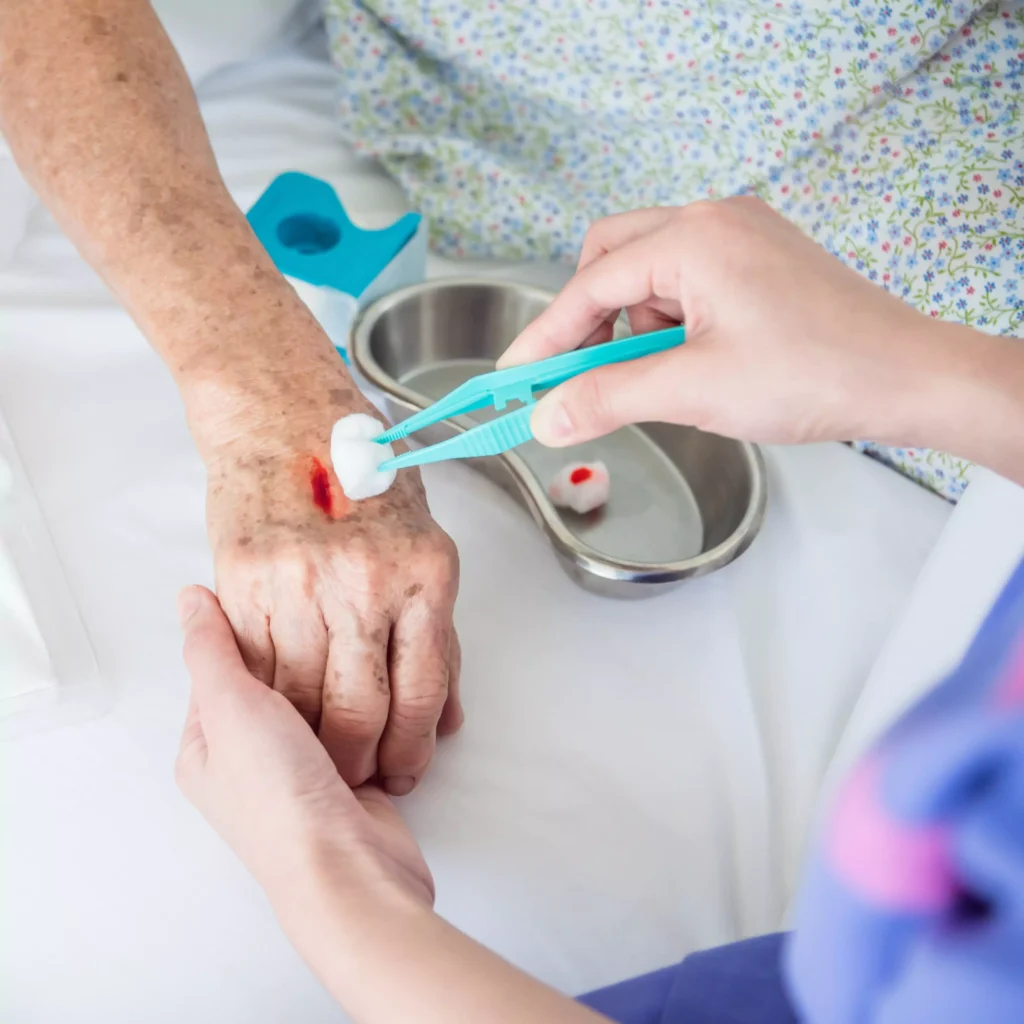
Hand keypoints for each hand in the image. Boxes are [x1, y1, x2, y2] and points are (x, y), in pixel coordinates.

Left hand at [175, 585, 433, 910]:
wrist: (349, 869)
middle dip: (305, 655)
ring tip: (364, 651)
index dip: (251, 631)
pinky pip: (359, 726)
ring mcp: (301, 771)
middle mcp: (250, 760)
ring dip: (344, 683)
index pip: (222, 667)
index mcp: (207, 746)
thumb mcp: (232, 708)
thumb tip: (188, 600)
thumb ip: (212, 649)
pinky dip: (372, 710)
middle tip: (331, 618)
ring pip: (322, 702)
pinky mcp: (349, 778)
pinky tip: (386, 688)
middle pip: (276, 683)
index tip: (283, 596)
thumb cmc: (280, 799)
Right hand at [199, 377, 461, 797]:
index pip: (422, 691)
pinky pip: (257, 667)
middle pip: (361, 710)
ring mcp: (303, 583)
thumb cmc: (365, 486)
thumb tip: (448, 718)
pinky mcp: (247, 581)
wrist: (288, 425)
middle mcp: (366, 583)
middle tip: (360, 778)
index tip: (404, 772)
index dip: (412, 749)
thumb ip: (440, 639)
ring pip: (304, 700)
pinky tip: (279, 717)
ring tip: (320, 759)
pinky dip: (268, 703)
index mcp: (426, 576)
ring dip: (311, 744)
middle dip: (362, 763)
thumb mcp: (425, 551)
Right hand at [499, 199, 950, 449]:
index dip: (545, 337)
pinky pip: (689, 284)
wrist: (906, 379)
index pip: (589, 284)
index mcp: (693, 238)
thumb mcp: (692, 390)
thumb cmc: (816, 372)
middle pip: (611, 259)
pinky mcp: (759, 262)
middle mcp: (714, 221)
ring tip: (661, 380)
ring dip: (635, 329)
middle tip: (578, 377)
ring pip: (650, 275)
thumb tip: (547, 415)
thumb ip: (606, 397)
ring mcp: (742, 237)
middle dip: (588, 321)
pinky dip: (671, 326)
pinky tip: (691, 366)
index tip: (515, 377)